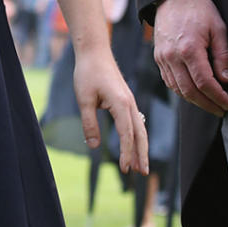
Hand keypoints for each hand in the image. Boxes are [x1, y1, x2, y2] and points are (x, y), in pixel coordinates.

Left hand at [72, 46, 148, 174]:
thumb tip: (94, 146)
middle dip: (141, 155)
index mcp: (121, 103)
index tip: (124, 169)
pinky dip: (136, 137)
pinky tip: (134, 147)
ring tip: (139, 166)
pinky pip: (135, 123)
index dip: (125, 153)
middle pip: (139, 134)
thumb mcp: (84, 100)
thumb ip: (89, 123)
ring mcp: (130, 102)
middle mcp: (129, 103)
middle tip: (143, 174)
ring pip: (139, 129)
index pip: (126, 134)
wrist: (94, 52)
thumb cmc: (87, 73)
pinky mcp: (126, 100)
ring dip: (140, 148)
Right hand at [154, 0, 227, 116]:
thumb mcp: (218, 28)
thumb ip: (222, 56)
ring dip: (195, 101)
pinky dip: (182, 91)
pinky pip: (169, 81)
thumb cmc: (199, 9)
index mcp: (189, 49)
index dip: (217, 97)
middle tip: (221, 110)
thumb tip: (225, 80)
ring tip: (210, 104)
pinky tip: (195, 93)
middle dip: (207, 104)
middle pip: (190, 91)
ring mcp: (162, 59)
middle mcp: (172, 57)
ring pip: (178, 89)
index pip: (204, 82)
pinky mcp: (158, 58)